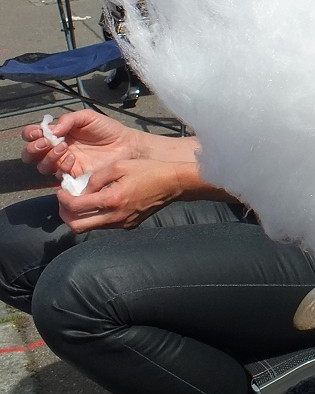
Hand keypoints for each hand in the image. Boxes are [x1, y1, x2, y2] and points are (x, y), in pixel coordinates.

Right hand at [21, 109, 141, 178]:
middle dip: (33, 149)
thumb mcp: (87, 117)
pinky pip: (59, 176)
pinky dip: (61, 167)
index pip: (32, 135)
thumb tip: (52, 130)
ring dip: (48, 157)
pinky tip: (72, 159)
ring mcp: (64, 164)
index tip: (38, 132)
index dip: (30, 134)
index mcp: (57, 134)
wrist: (126, 144)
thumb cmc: (107, 129)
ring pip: (42, 167)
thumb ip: (69, 119)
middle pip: (30, 155)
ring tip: (64, 148)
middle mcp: (56, 150)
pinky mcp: (74, 176)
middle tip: (46, 142)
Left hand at [56, 158, 186, 231]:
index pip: (76, 207)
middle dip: (65, 214)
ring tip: (81, 202)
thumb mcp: (120, 165)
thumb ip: (96, 177)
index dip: (63, 200)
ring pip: (89, 228)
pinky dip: (95, 217)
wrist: (173, 183)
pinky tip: (99, 204)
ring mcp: (122, 223)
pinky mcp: (129, 225)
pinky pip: (104, 225)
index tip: (61, 191)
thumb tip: (83, 189)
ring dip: (79, 217)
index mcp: (112, 199)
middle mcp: (115, 216)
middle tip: (65, 201)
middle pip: (77, 226)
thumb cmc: (149, 170)